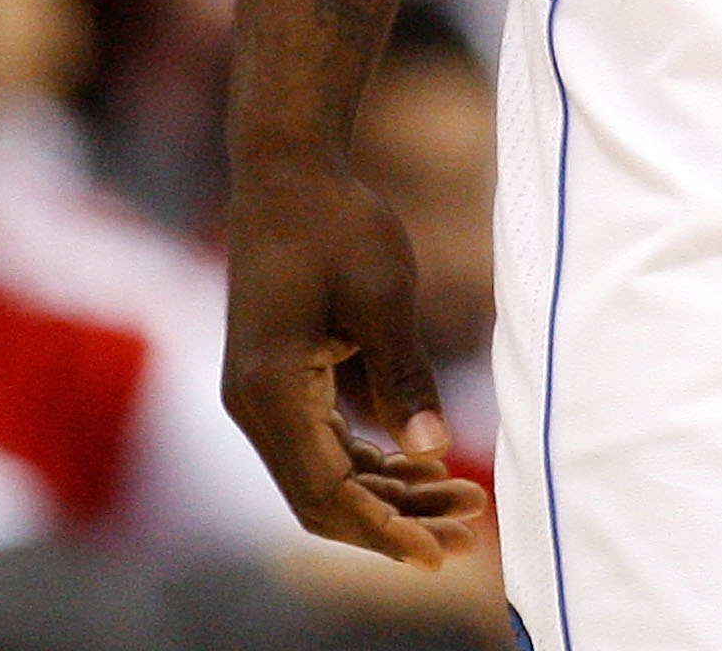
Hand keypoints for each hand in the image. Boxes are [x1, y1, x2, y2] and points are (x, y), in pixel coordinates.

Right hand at [224, 156, 487, 563]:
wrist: (287, 170)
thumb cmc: (337, 221)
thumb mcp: (382, 293)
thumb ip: (404, 374)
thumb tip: (433, 450)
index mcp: (271, 392)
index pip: (326, 493)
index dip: (384, 529)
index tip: (439, 552)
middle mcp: (253, 405)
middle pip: (323, 498)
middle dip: (394, 521)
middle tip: (468, 530)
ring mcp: (259, 395)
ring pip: (322, 474)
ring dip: (387, 494)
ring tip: (461, 504)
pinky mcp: (276, 379)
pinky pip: (320, 443)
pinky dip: (368, 462)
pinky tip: (422, 468)